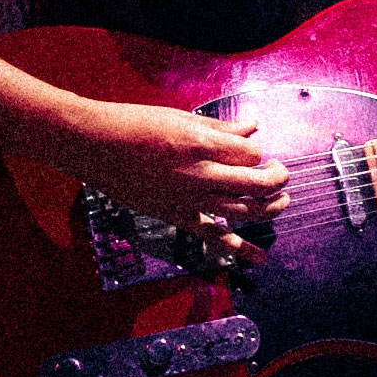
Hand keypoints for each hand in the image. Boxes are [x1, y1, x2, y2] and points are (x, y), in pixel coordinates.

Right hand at [71, 103, 287, 259]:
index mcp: (202, 143)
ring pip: (245, 211)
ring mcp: (189, 199)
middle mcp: (200, 174)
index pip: (251, 153)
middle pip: (257, 183)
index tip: (251, 150)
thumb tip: (253, 127)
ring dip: (270, 208)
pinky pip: (215, 237)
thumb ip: (221, 128)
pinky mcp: (177, 217)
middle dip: (277, 178)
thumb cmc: (134, 124)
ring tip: (281, 201)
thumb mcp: (181, 118)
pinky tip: (261, 258)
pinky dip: (240, 249)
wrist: (94, 145)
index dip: (258, 152)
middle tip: (281, 174)